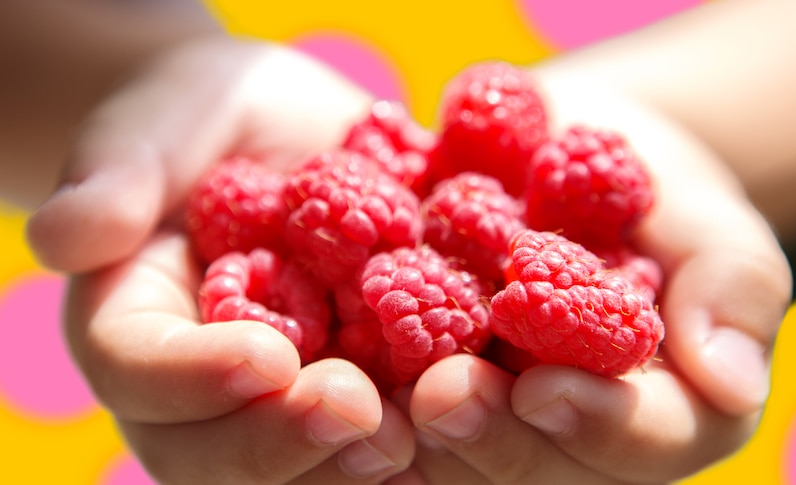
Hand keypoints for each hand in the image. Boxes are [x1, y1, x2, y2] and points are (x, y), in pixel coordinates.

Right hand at [56, 38, 416, 482]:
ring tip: (439, 417)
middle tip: (360, 415)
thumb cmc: (197, 122)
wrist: (275, 135)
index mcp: (138, 334)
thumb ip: (114, 178)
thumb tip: (63, 238)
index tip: (265, 358)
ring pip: (315, 459)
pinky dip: (440, 423)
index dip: (198, 381)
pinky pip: (394, 420)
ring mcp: (291, 394)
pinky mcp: (367, 380)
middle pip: (229, 453)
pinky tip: (491, 398)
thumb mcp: (153, 127)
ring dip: (373, 455)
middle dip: (293, 442)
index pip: (144, 378)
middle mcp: (210, 391)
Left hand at [401, 72, 791, 483]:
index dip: (594, 425)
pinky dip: (365, 390)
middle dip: (490, 436)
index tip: (545, 389)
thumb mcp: (714, 227)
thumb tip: (731, 381)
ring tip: (367, 394)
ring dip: (412, 433)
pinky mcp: (432, 380)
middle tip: (441, 397)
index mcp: (659, 413)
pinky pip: (397, 404)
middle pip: (535, 465)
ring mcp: (499, 413)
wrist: (570, 163)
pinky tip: (324, 363)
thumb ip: (734, 291)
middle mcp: (571, 434)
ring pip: (457, 453)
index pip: (637, 443)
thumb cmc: (658, 197)